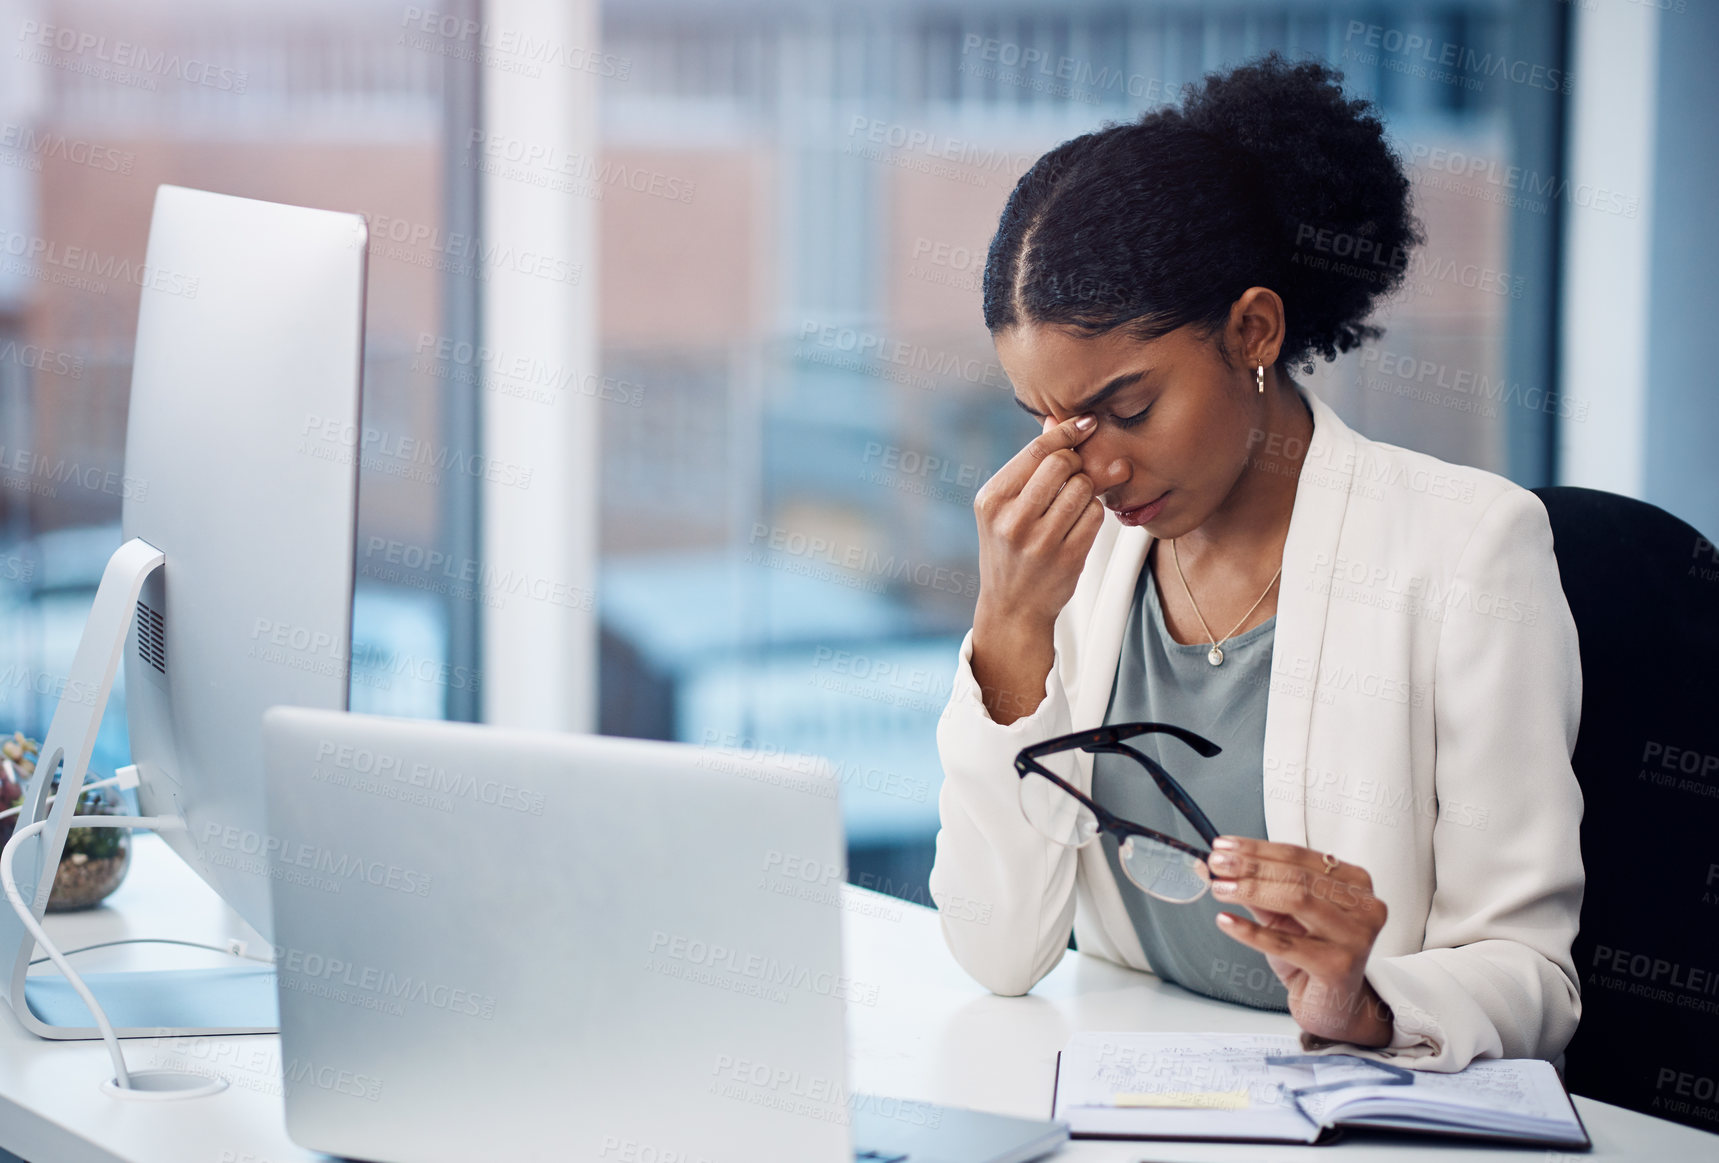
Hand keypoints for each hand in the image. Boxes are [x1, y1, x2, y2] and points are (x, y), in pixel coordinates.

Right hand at [969, 415, 1115, 722]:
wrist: (1012, 607)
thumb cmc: (1011, 548)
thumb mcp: (1007, 507)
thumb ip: (1031, 464)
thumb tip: (1056, 420)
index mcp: (992, 500)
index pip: (1037, 451)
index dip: (1067, 432)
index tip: (1087, 423)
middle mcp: (1011, 520)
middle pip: (1063, 464)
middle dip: (1076, 464)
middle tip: (1074, 475)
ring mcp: (1039, 542)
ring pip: (1083, 488)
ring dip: (1086, 490)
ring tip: (1073, 505)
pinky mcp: (1066, 558)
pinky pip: (1095, 516)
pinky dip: (1093, 514)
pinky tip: (1079, 524)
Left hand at [1206, 837, 1393, 1046]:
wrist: (1335, 1007)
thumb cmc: (1312, 956)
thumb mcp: (1283, 916)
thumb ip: (1257, 890)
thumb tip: (1217, 866)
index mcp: (1354, 883)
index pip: (1299, 855)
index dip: (1257, 849)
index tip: (1223, 846)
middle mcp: (1364, 906)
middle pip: (1297, 875)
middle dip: (1250, 866)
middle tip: (1216, 863)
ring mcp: (1355, 936)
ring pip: (1297, 899)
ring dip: (1251, 890)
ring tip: (1219, 888)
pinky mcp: (1339, 966)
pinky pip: (1286, 943)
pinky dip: (1250, 931)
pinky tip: (1226, 921)